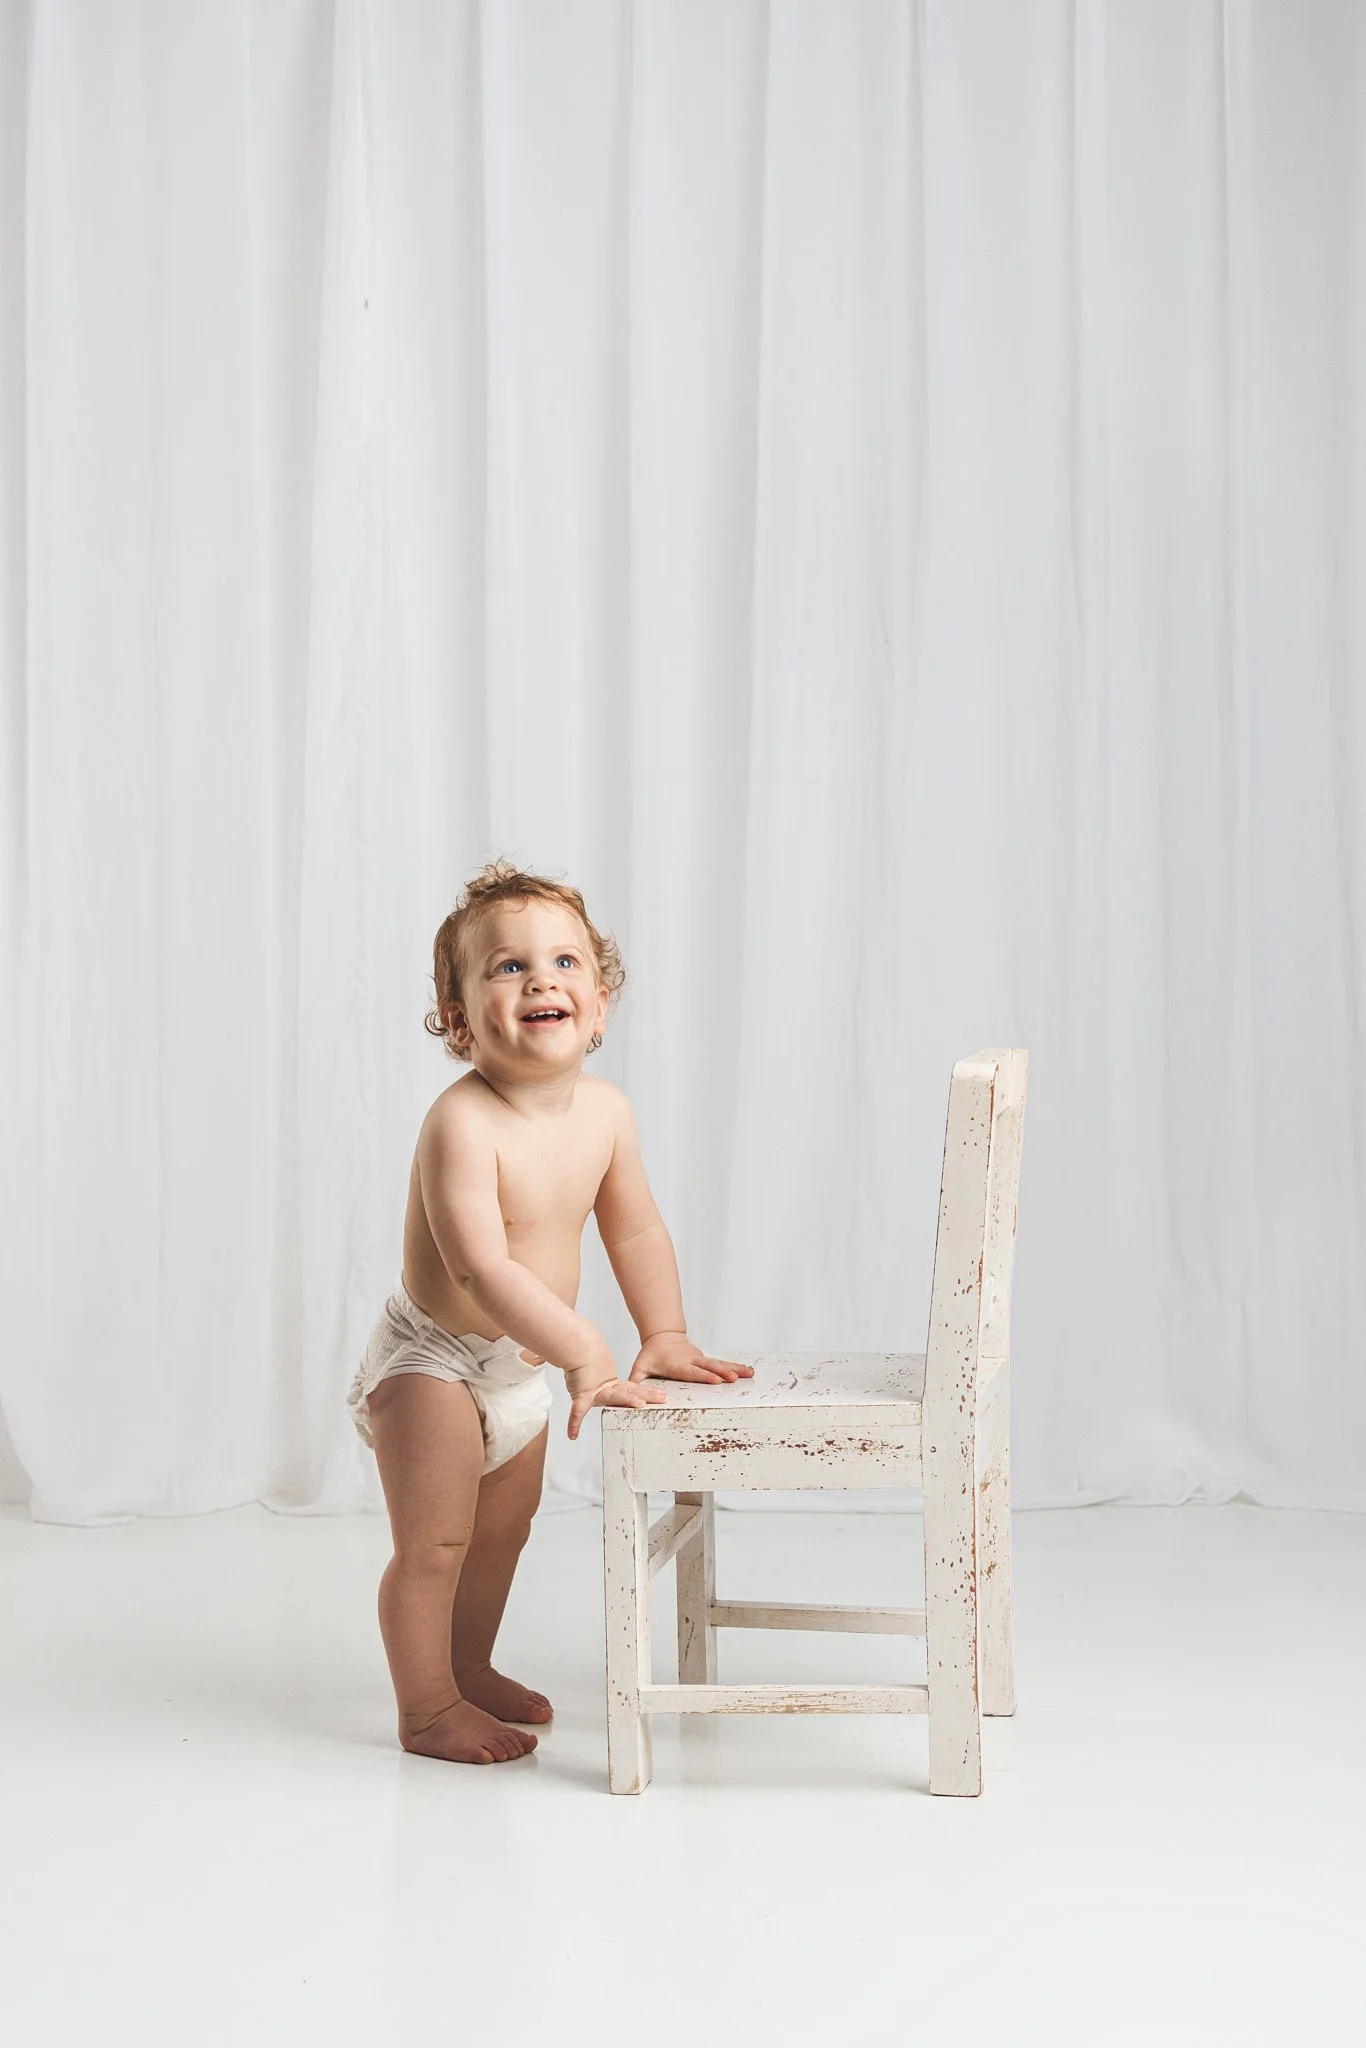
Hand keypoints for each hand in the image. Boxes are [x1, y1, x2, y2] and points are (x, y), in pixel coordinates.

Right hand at [563, 1363, 668, 1441]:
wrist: (575, 1349)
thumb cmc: (584, 1360)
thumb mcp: (596, 1373)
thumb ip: (603, 1381)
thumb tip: (607, 1383)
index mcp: (611, 1385)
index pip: (632, 1389)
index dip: (647, 1391)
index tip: (661, 1395)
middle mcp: (607, 1389)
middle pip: (631, 1391)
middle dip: (648, 1395)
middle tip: (663, 1398)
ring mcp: (596, 1392)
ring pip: (615, 1396)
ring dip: (629, 1400)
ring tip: (641, 1405)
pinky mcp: (582, 1395)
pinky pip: (577, 1411)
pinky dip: (574, 1422)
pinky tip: (573, 1434)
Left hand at [628, 1334, 753, 1384]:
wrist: (663, 1336)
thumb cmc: (651, 1356)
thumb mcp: (640, 1367)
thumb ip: (635, 1381)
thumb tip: (628, 1395)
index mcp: (677, 1365)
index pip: (692, 1372)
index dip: (704, 1376)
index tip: (716, 1380)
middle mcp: (692, 1361)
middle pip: (709, 1367)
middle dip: (722, 1372)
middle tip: (733, 1378)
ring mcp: (700, 1358)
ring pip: (719, 1363)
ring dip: (734, 1369)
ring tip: (749, 1374)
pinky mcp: (706, 1359)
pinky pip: (723, 1363)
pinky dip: (736, 1367)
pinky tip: (748, 1371)